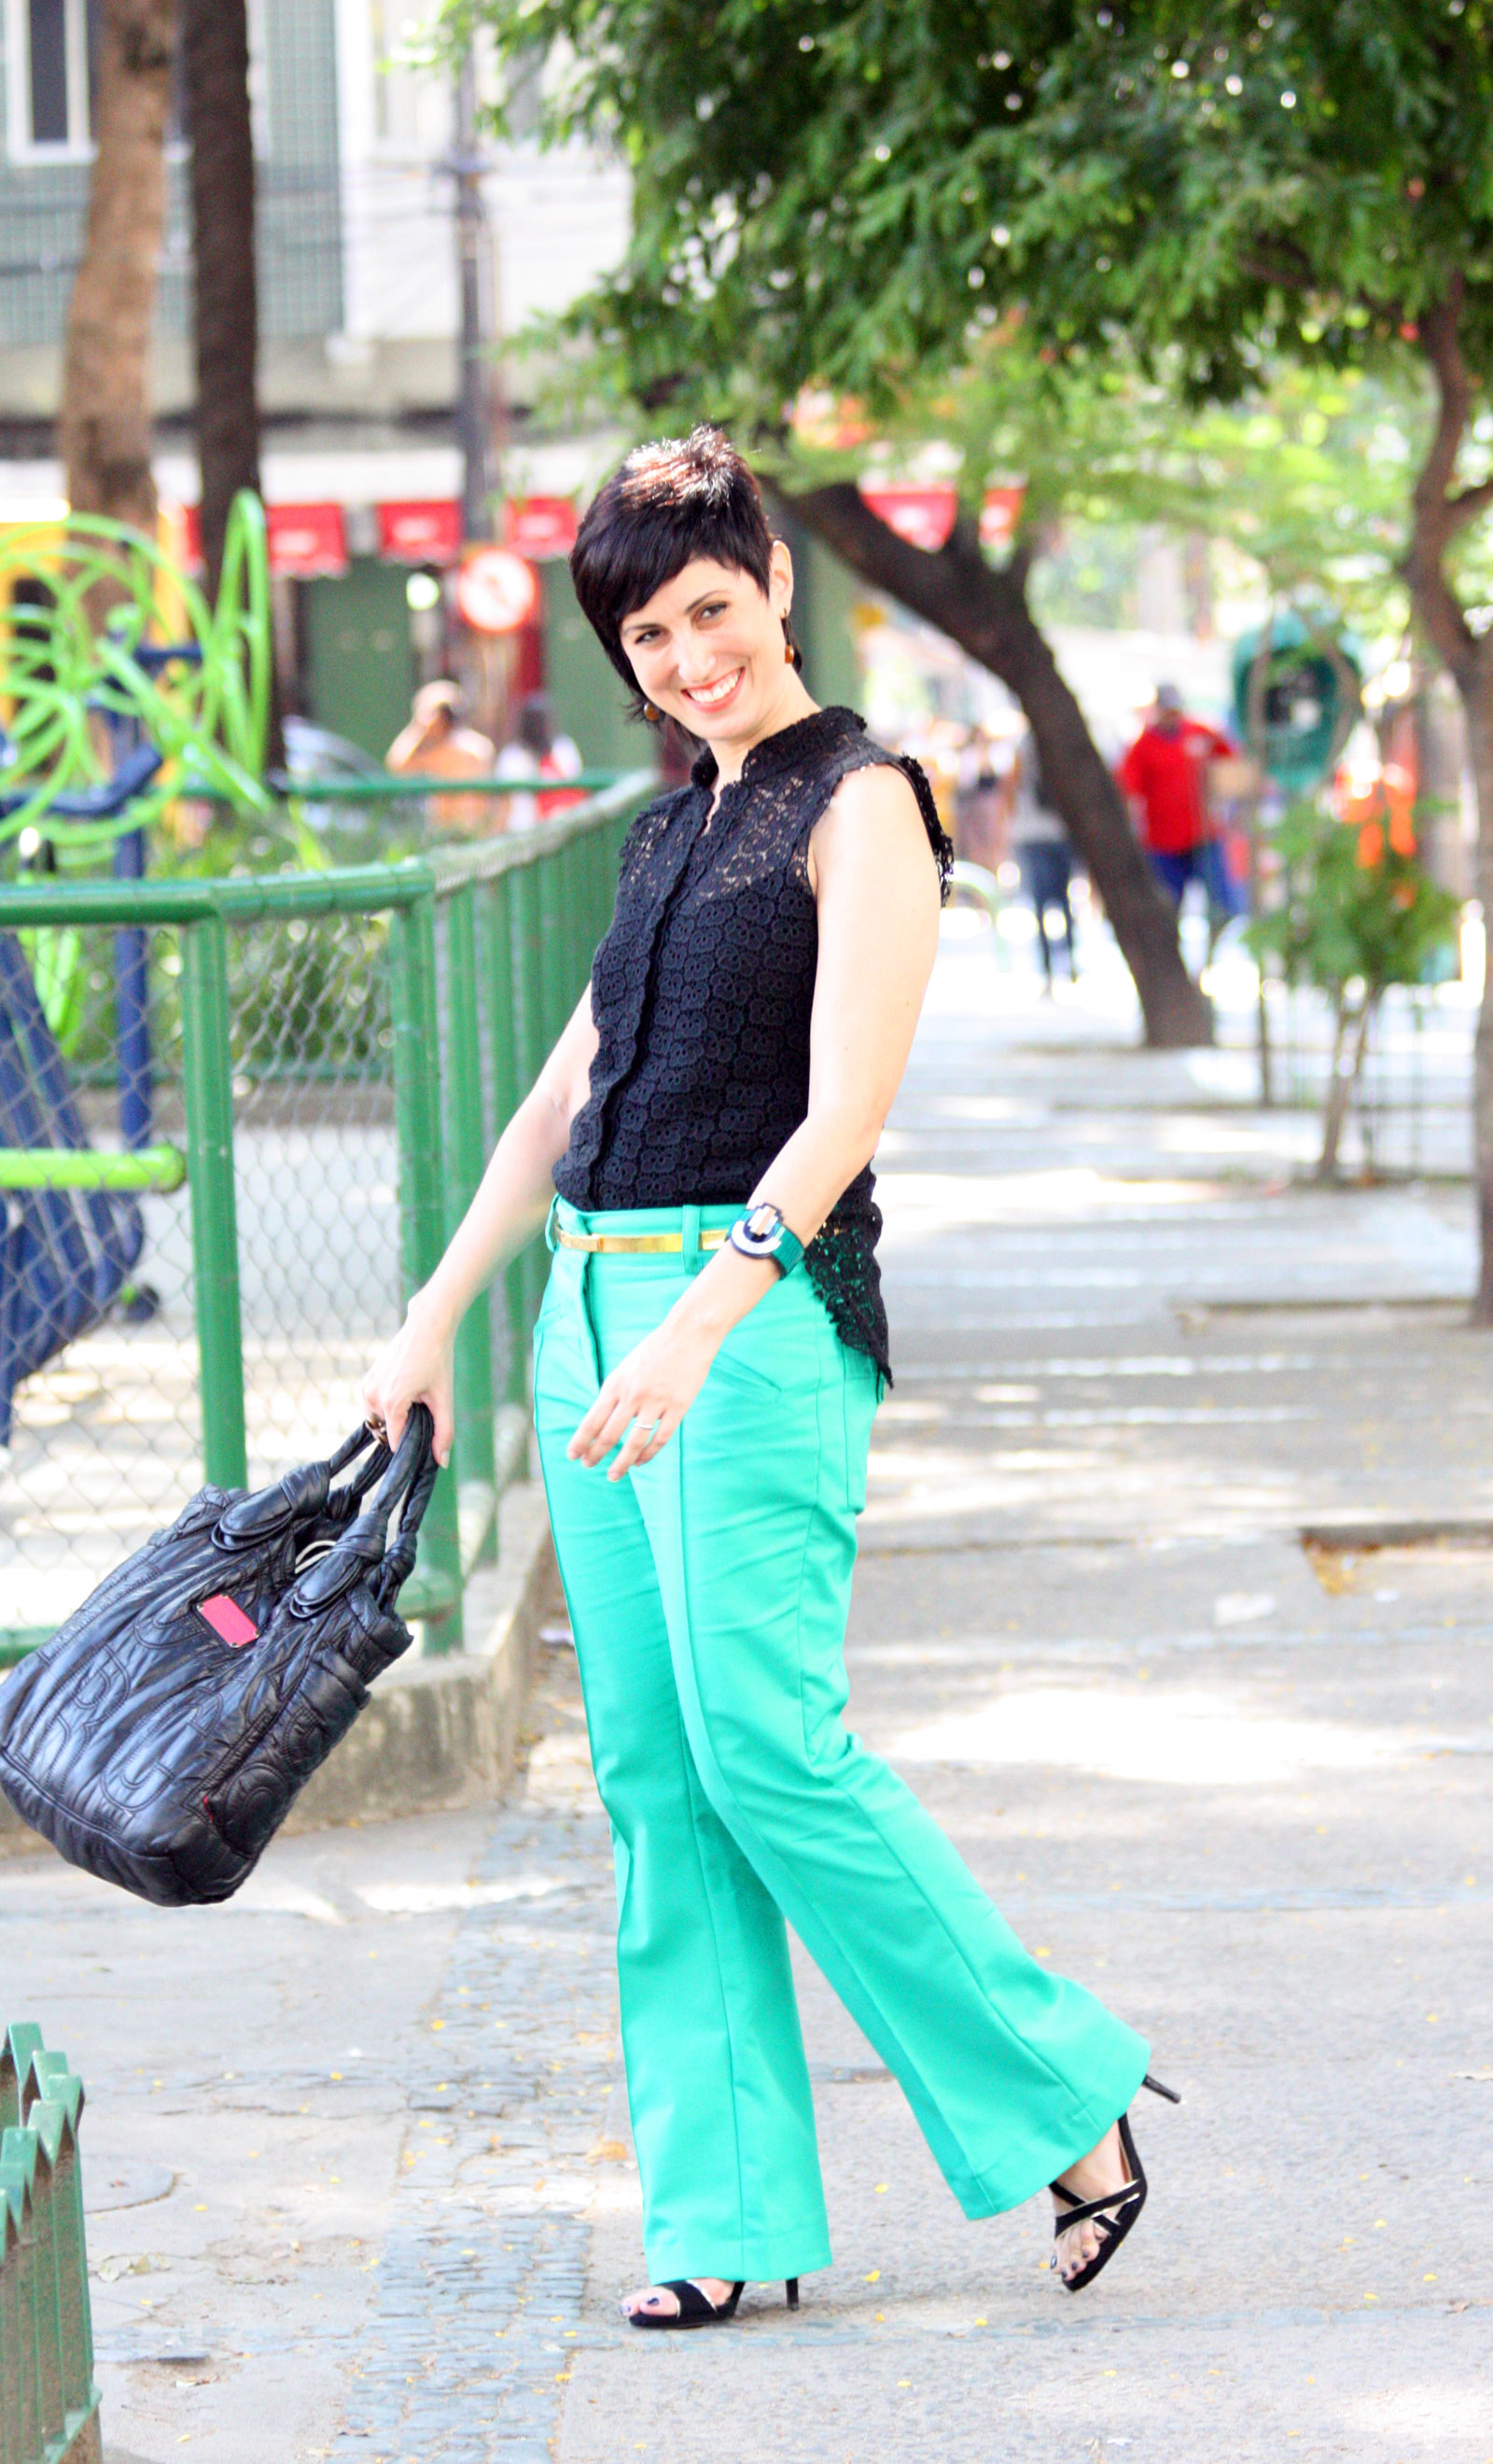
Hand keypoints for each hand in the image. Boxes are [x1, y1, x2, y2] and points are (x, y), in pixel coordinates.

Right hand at [361, 1296, 456, 1464]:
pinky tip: (406, 1390)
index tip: (424, 1442)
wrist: (426, 1327)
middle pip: (386, 1433)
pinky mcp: (365, 1382)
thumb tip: (442, 1462)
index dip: (410, 1447)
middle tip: (423, 1411)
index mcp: (391, 1402)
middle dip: (403, 1430)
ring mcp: (366, 1389)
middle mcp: (372, 1397)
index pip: (395, 1442)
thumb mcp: (444, 1399)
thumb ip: (444, 1433)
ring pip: (378, 1421)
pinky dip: (388, 1407)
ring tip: (415, 1397)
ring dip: (395, 1418)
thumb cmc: (437, 1360)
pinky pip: (374, 1408)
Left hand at [567, 1310, 718, 1480]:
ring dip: (621, 1462)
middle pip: (609, 1434)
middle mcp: (632, 1395)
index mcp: (616, 1383)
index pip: (592, 1420)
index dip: (581, 1441)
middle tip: (588, 1467)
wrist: (688, 1333)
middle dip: (595, 1454)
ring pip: (634, 1442)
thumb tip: (604, 1418)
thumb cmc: (655, 1348)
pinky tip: (640, 1461)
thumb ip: (616, 1391)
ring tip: (613, 1475)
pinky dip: (648, 1453)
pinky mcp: (678, 1407)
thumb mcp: (627, 1366)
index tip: (572, 1455)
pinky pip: (660, 1438)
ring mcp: (656, 1402)